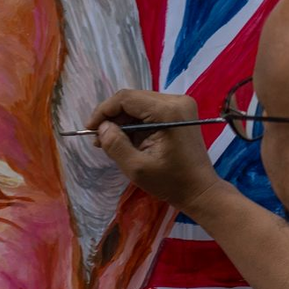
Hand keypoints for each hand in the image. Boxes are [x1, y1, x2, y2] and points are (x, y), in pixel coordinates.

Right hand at [86, 89, 224, 214]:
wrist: (199, 189)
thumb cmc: (170, 182)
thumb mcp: (136, 168)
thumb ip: (115, 145)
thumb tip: (101, 128)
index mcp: (168, 111)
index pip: (126, 98)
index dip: (103, 111)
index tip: (89, 130)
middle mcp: (176, 100)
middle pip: (132, 99)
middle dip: (111, 117)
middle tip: (99, 139)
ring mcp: (180, 105)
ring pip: (138, 104)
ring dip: (121, 121)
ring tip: (110, 142)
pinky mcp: (179, 112)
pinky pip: (148, 111)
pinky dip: (133, 123)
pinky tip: (126, 140)